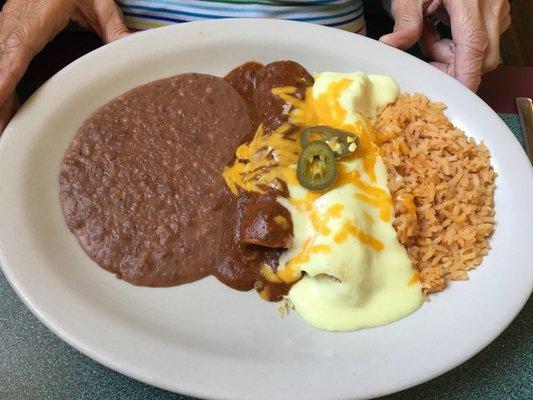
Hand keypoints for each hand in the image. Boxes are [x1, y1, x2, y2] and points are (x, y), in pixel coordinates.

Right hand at [0, 0, 129, 132]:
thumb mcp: (99, 1)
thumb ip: (114, 27)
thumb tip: (132, 50)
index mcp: (36, 17)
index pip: (17, 50)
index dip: (5, 76)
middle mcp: (16, 22)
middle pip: (0, 63)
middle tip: (2, 130)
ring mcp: (10, 25)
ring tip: (2, 127)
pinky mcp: (11, 29)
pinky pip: (2, 59)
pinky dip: (2, 83)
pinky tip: (5, 105)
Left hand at [380, 0, 510, 90]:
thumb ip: (405, 22)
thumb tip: (391, 45)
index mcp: (470, 1)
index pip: (474, 47)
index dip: (465, 76)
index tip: (453, 94)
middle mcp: (491, 6)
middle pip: (483, 58)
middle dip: (454, 67)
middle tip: (427, 56)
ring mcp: (497, 9)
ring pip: (482, 53)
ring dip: (454, 55)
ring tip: (430, 34)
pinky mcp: (496, 12)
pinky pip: (482, 42)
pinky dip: (460, 45)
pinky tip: (442, 30)